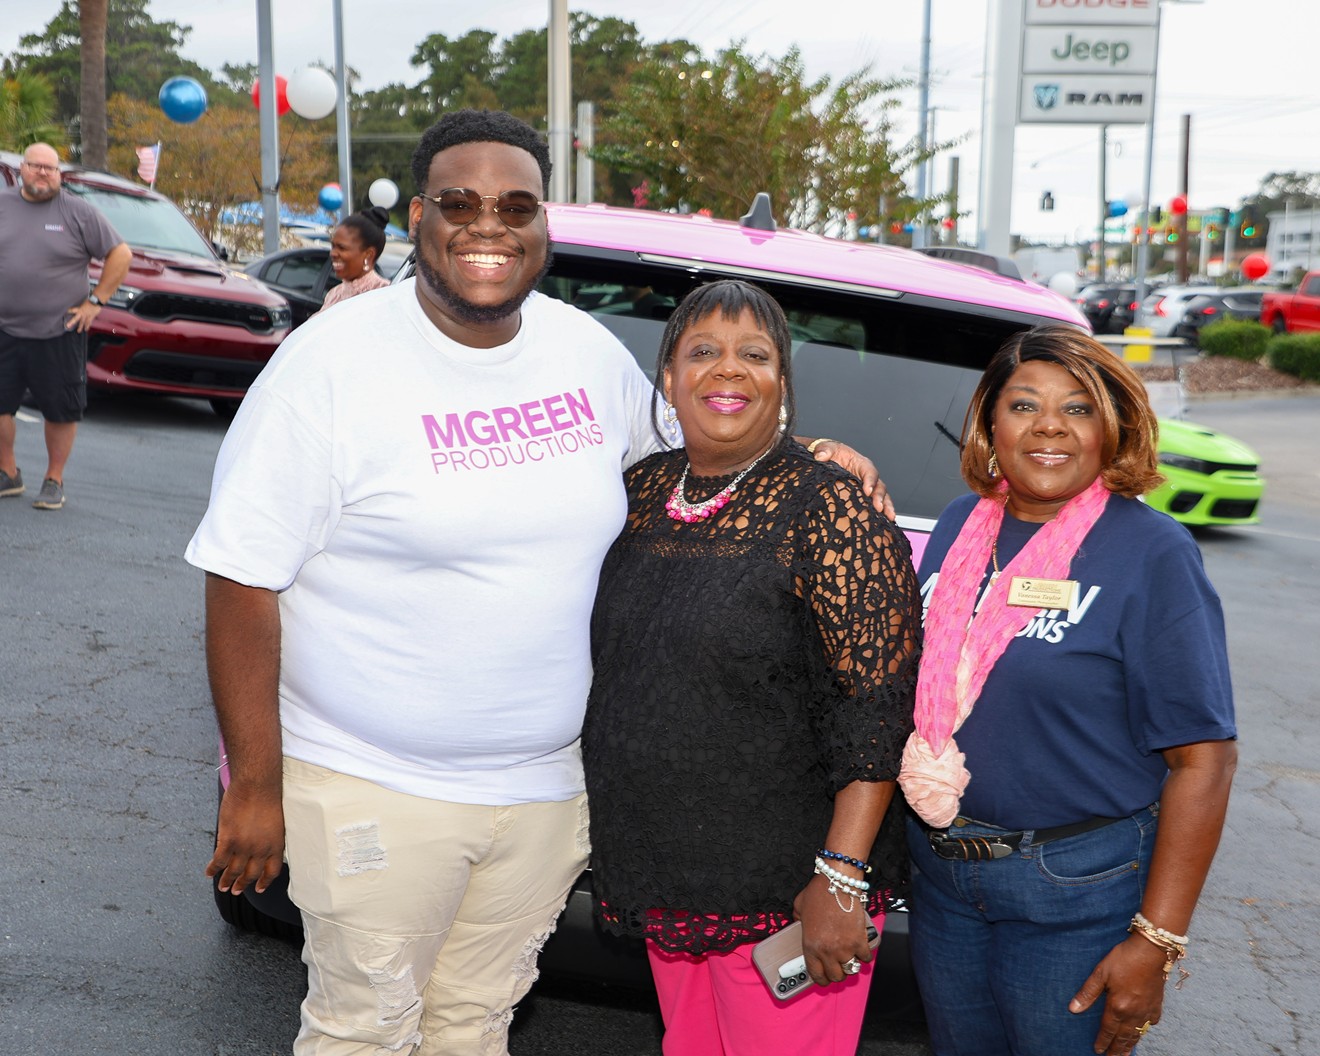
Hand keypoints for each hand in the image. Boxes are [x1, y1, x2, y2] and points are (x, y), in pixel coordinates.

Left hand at [65, 300, 100, 332]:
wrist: (96, 301)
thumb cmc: (90, 300)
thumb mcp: (84, 302)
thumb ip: (82, 306)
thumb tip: (80, 307)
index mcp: (79, 308)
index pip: (72, 310)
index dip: (68, 311)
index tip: (65, 313)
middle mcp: (82, 313)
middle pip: (76, 318)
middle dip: (72, 322)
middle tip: (68, 326)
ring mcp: (87, 315)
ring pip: (83, 322)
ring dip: (80, 327)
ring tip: (78, 331)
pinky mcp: (91, 317)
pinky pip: (89, 322)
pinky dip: (88, 326)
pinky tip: (86, 329)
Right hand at [206, 778, 284, 895]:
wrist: (256, 786)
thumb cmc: (268, 797)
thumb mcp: (278, 822)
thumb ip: (271, 837)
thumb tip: (264, 847)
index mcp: (276, 845)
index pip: (272, 871)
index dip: (264, 882)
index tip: (259, 888)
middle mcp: (261, 850)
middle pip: (251, 874)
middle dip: (243, 884)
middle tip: (236, 890)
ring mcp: (244, 846)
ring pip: (234, 870)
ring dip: (227, 880)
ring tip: (222, 886)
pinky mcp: (229, 840)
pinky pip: (219, 860)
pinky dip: (213, 868)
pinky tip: (209, 872)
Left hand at [792, 874, 873, 986]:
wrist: (838, 883)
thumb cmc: (819, 892)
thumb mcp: (799, 908)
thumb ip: (797, 919)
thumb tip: (799, 922)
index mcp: (810, 946)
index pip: (816, 974)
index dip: (821, 980)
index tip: (825, 978)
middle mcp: (827, 951)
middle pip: (836, 976)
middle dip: (837, 973)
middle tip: (839, 966)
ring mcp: (845, 948)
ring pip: (851, 970)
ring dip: (851, 966)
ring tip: (850, 958)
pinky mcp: (860, 941)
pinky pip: (865, 958)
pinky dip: (865, 955)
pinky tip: (862, 949)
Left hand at [811, 441, 894, 519]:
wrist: (828, 462)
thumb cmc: (830, 454)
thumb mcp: (826, 448)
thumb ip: (824, 450)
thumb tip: (821, 456)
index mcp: (861, 464)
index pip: (870, 472)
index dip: (870, 481)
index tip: (867, 491)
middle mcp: (868, 477)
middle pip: (879, 486)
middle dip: (881, 497)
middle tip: (879, 508)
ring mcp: (867, 488)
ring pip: (881, 497)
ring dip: (886, 507)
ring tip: (890, 517)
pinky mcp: (863, 497)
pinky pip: (874, 505)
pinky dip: (880, 513)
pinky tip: (884, 522)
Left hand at [1070, 935, 1168, 1054]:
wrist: (1151, 951)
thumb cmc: (1124, 959)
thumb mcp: (1100, 973)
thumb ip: (1087, 993)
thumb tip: (1073, 1009)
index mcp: (1118, 1007)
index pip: (1107, 1030)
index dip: (1102, 1041)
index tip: (1097, 1051)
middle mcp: (1133, 1013)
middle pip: (1123, 1037)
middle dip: (1116, 1049)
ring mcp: (1147, 1011)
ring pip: (1137, 1034)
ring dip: (1130, 1045)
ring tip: (1125, 1054)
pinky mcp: (1157, 1005)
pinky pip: (1150, 1024)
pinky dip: (1144, 1031)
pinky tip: (1142, 1031)